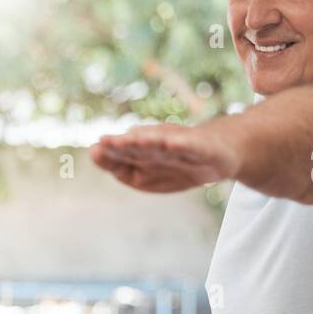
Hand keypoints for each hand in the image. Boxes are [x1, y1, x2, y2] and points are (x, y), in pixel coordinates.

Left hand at [90, 123, 241, 193]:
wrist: (218, 153)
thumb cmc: (176, 163)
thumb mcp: (144, 174)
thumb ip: (119, 166)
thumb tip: (94, 150)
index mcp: (142, 154)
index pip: (122, 155)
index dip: (110, 154)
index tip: (96, 150)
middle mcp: (158, 146)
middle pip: (139, 146)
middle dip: (124, 145)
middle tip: (106, 142)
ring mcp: (179, 145)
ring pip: (162, 143)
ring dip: (149, 141)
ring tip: (135, 139)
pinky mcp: (200, 146)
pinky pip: (189, 146)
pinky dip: (181, 144)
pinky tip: (171, 143)